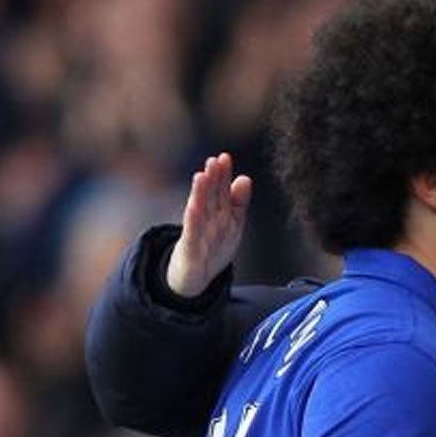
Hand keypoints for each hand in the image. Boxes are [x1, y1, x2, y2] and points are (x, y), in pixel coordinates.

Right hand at [166, 152, 251, 296]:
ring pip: (200, 211)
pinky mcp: (190, 250)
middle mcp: (206, 221)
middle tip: (213, 160)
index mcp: (216, 214)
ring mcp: (197, 234)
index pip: (220, 191)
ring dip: (200, 194)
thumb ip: (237, 202)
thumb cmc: (211, 247)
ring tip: (201, 176)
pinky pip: (192, 234)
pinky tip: (193, 207)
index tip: (224, 157)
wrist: (193, 279)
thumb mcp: (230, 224)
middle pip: (209, 198)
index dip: (222, 175)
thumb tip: (245, 178)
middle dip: (212, 179)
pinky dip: (193, 220)